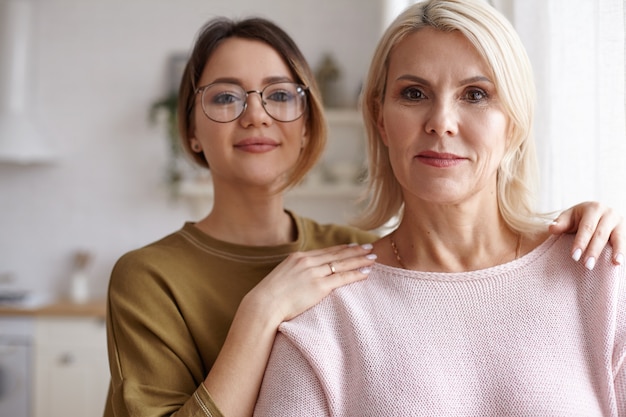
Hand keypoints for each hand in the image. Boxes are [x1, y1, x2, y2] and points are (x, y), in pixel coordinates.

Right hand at [244, 243, 375, 322]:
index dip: (341, 248)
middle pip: (337, 254)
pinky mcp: (319, 286)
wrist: (263, 305)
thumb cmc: (269, 297)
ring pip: (342, 264)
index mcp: (298, 257)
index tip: (352, 246)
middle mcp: (307, 261)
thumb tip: (299, 281)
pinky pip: (342, 278)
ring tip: (373, 258)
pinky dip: (356, 274)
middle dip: (355, 250)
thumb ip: (293, 274)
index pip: (325, 251)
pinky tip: (366, 272)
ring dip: (360, 260)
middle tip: (369, 247)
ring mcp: (314, 273)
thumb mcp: (281, 278)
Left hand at [549, 201, 624, 268]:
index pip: (587, 227)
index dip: (581, 242)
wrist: (598, 212)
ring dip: (617, 251)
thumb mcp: (569, 217)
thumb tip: (552, 228)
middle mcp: (609, 213)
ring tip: (615, 263)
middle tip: (587, 265)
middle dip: (594, 250)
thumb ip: (561, 223)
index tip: (574, 257)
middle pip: (601, 234)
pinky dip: (624, 251)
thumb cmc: (579, 217)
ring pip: (619, 237)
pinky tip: (621, 262)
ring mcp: (620, 222)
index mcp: (593, 208)